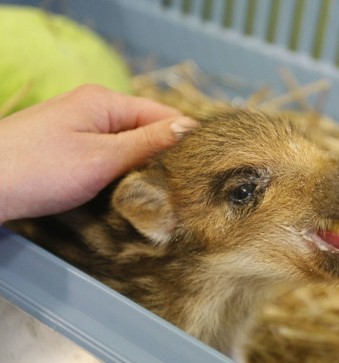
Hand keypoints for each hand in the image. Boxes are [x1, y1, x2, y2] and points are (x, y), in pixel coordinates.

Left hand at [0, 84, 196, 222]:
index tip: (205, 166)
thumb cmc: (37, 170)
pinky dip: (124, 171)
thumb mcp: (103, 158)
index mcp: (105, 101)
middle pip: (147, 129)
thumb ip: (149, 143)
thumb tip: (190, 127)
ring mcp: (81, 127)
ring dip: (145, 166)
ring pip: (130, 145)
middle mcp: (94, 108)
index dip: (186, 138)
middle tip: (186, 186)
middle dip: (166, 155)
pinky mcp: (71, 147)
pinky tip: (131, 189)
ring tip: (164, 191)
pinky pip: (111, 154)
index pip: (163, 113)